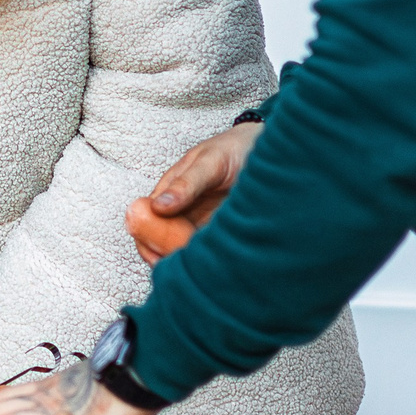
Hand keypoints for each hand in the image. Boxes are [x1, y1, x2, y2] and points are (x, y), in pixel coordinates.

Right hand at [125, 122, 260, 265]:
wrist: (269, 152)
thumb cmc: (235, 149)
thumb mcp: (210, 161)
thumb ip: (186, 183)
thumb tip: (157, 207)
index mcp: (170, 190)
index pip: (146, 220)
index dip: (147, 239)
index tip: (158, 251)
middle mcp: (180, 209)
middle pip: (159, 240)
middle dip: (163, 255)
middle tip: (179, 263)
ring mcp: (199, 223)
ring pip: (180, 249)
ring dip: (184, 259)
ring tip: (198, 265)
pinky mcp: (218, 232)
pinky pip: (204, 250)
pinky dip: (205, 259)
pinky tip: (214, 262)